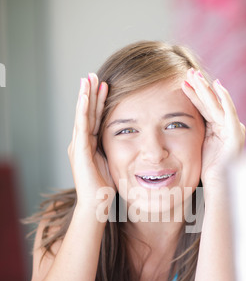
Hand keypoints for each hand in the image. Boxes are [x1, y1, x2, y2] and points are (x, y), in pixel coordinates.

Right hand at [68, 74, 114, 208]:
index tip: (104, 85)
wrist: (96, 205)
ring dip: (86, 96)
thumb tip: (132, 145)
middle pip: (87, 113)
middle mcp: (81, 143)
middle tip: (93, 75)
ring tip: (88, 78)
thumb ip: (116, 152)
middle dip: (91, 93)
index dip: (99, 102)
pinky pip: (82, 125)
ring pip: (82, 115)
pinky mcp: (79, 150)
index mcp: (89, 146)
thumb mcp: (113, 165)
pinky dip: (84, 109)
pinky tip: (86, 96)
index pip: (94, 119)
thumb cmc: (105, 190)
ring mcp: (78, 146)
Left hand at [182, 69, 244, 188]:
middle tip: (188, 71)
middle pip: (211, 102)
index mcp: (217, 129)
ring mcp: (233, 129)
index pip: (204, 107)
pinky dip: (223, 98)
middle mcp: (227, 126)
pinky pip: (229, 112)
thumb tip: (173, 126)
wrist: (218, 186)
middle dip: (199, 86)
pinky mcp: (235, 134)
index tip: (181, 82)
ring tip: (194, 75)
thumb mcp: (197, 147)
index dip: (194, 95)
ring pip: (218, 104)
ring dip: (206, 89)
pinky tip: (216, 85)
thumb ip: (193, 135)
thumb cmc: (206, 171)